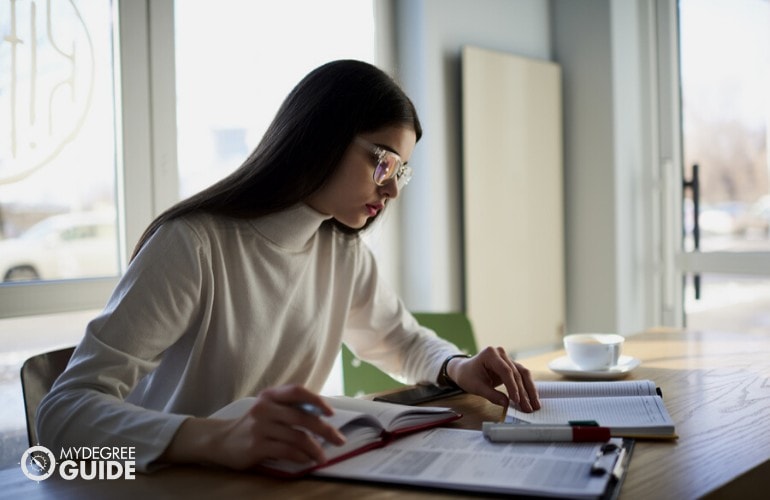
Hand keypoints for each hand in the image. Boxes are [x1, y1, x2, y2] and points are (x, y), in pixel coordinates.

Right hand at [162, 384, 345, 469]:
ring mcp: (259, 427)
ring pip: (296, 437)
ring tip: (322, 457)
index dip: (317, 400)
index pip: (297, 391)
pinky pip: (285, 451)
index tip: (331, 413)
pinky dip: (300, 456)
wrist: (220, 440)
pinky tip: (306, 460)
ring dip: (314, 449)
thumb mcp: (268, 409)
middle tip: (339, 440)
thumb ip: (289, 409)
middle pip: (302, 417)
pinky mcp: (255, 446)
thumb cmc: (252, 425)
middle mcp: (265, 408)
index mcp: (270, 395)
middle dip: (325, 430)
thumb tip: (322, 418)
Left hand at [446, 346, 540, 412]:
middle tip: (528, 408)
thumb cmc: (468, 376)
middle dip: (523, 392)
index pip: (506, 371)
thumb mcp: (476, 387)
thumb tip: (506, 404)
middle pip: (516, 373)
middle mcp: (501, 354)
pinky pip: (522, 376)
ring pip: (523, 374)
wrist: (465, 370)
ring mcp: (508, 359)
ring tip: (535, 405)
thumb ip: (491, 395)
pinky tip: (533, 398)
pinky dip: (527, 388)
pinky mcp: (512, 366)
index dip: (512, 386)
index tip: (516, 401)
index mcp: (491, 354)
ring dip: (530, 390)